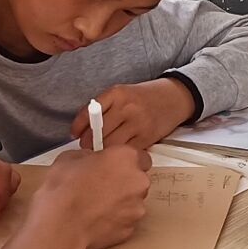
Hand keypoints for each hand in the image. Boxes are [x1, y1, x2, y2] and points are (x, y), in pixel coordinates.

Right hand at [32, 147, 151, 248]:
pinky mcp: (130, 229)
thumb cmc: (65, 191)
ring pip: (132, 202)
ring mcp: (136, 207)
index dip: (124, 162)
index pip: (139, 156)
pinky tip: (95, 218)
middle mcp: (137, 181)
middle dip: (123, 182)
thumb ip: (89, 156)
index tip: (113, 165)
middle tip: (100, 184)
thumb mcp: (70, 158)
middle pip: (137, 180)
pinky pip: (125, 220)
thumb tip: (91, 161)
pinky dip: (114, 219)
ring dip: (119, 201)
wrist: (62, 224)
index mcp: (126, 158)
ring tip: (94, 204)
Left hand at [70, 79, 195, 150]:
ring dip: (102, 151)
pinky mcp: (147, 137)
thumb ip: (104, 108)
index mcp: (116, 93)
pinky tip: (115, 155)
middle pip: (99, 131)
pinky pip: (126, 151)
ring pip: (111, 144)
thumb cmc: (142, 97)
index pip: (90, 111)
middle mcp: (127, 107)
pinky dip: (118, 155)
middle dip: (89, 142)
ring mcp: (138, 123)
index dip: (79, 126)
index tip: (74, 134)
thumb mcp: (122, 93)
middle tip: (86, 147)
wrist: (173, 97)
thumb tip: (83, 130)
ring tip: (99, 153)